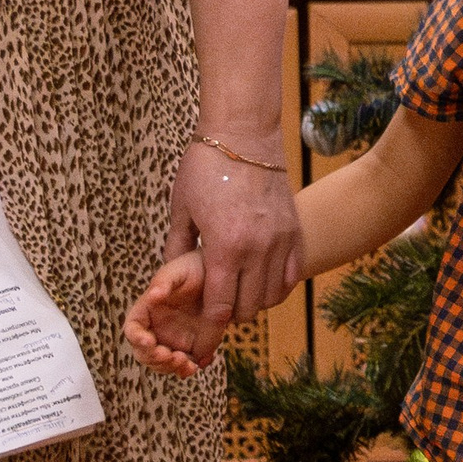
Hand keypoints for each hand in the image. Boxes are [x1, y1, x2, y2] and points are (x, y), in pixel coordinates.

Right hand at [126, 250, 219, 376]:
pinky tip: (198, 364)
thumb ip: (165, 282)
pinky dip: (187, 369)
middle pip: (144, 353)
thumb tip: (153, 296)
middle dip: (154, 359)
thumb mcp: (180, 271)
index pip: (133, 329)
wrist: (224, 278)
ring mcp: (173, 341)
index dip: (137, 338)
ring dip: (170, 368)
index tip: (149, 342)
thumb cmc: (196, 269)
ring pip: (162, 364)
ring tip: (187, 363)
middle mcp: (157, 329)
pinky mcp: (192, 349)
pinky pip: (184, 366)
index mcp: (147, 311)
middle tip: (171, 356)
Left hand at [169, 136, 303, 348]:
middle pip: (248, 308)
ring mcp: (280, 241)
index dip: (210, 324)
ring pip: (272, 296)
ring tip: (240, 293)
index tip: (203, 327)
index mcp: (224, 247)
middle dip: (231, 314)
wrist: (244, 134)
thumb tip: (168, 278)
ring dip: (255, 302)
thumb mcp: (181, 209)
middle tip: (218, 306)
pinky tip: (263, 282)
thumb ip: (177, 249)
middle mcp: (257, 250)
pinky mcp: (294, 231)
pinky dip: (277, 286)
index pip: (220, 307)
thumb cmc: (205, 167)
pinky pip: (291, 275)